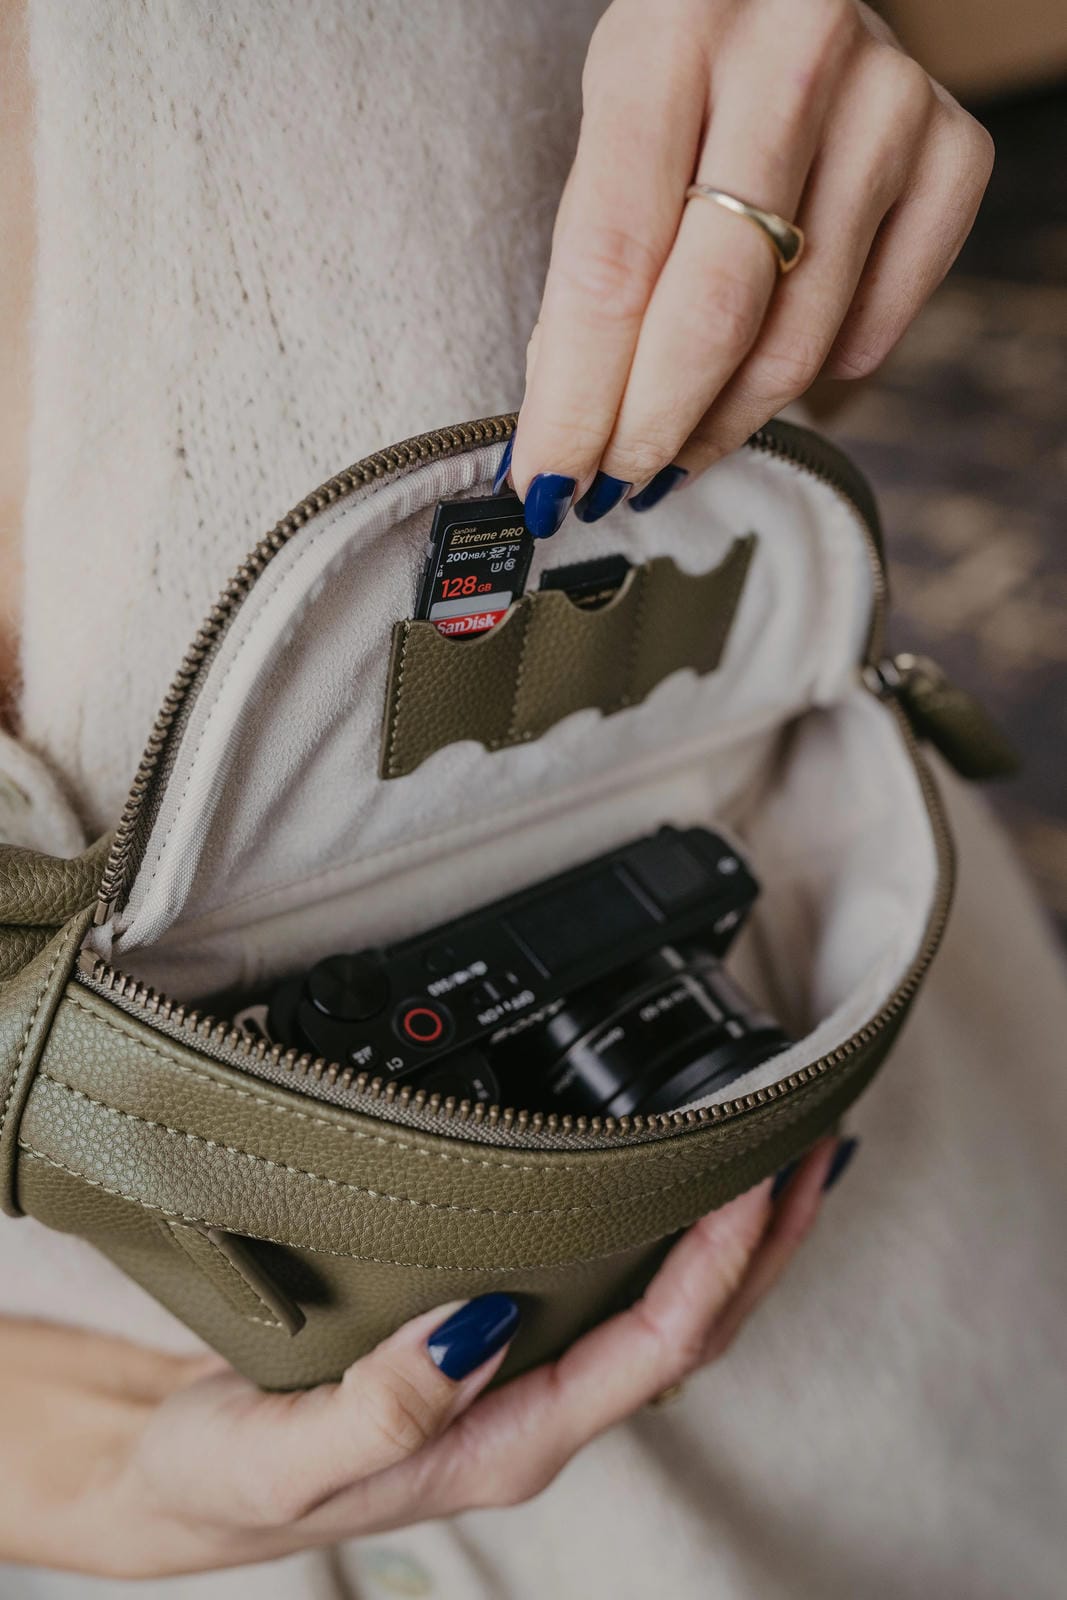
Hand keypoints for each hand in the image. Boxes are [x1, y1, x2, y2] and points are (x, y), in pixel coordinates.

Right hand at [2, 1139, 843, 1577]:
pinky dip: (668, 1239)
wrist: (186, 1483)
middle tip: (817, 1147)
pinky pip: (614, 1293)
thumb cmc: (233, 1477)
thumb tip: (481, 1327)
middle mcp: (535, 1410)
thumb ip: (382, 1406)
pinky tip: (678, 1196)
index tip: (755, 1176)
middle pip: (693, 1330)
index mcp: (508, 1442)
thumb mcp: (287, 1455)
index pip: (653, 1348)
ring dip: (736, 1241)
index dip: (717, 1261)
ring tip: (785, 1161)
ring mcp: (524, 1380)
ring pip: (666, 1312)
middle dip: (767, 1244)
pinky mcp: (499, 1345)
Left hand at [504, 0, 993, 534]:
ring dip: (722, 424)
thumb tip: (569, 432)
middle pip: (714, 316)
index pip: (612, 265)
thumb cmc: (687, 63)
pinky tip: (770, 370)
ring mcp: (888, 103)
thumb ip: (594, 257)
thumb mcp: (613, 117)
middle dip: (649, 431)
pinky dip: (820, 376)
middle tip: (611, 486)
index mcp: (669, 33)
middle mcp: (793, 54)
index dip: (577, 398)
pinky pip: (877, 329)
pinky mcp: (953, 150)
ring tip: (675, 445)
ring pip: (797, 342)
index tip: (547, 478)